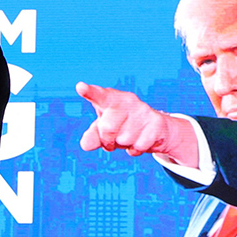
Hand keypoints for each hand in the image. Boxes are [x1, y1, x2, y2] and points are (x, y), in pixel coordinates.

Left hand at [76, 82, 197, 165]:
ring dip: (124, 145)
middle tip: (113, 139)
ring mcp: (143, 110)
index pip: (100, 96)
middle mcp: (127, 101)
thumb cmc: (123, 126)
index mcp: (111, 99)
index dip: (90, 92)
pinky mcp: (156, 123)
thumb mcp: (104, 131)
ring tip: (131, 136)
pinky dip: (136, 149)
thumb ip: (93, 136)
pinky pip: (138, 146)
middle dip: (108, 141)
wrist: (155, 131)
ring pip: (124, 140)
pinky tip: (141, 140)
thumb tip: (85, 145)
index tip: (80, 87)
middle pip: (107, 128)